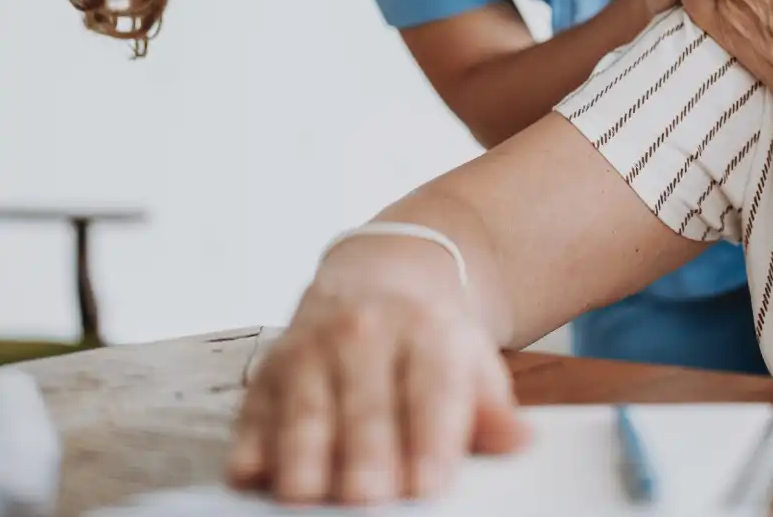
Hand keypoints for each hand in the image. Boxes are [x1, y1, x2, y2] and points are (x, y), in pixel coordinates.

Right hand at [227, 245, 528, 504]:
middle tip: (367, 498)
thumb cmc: (428, 340)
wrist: (379, 278)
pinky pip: (255, 413)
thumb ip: (491, 409)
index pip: (431, 390)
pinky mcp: (270, 371)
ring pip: (306, 409)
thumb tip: (520, 440)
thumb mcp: (470, 362)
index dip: (429, 440)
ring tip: (306, 493)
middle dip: (365, 455)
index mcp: (426, 333)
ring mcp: (313, 349)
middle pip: (365, 406)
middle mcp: (366, 334)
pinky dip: (252, 444)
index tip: (428, 483)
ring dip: (304, 454)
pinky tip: (253, 472)